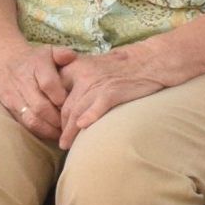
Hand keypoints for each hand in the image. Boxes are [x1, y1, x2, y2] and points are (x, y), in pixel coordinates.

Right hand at [0, 40, 74, 138]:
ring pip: (31, 118)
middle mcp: (24, 82)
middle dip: (57, 118)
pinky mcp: (10, 109)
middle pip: (40, 106)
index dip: (60, 96)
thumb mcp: (47, 51)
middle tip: (71, 124)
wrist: (1, 61)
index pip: (48, 83)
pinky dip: (39, 131)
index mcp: (36, 66)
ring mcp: (15, 97)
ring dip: (49, 129)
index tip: (72, 105)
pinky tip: (52, 133)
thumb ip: (61, 53)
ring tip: (63, 133)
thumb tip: (71, 56)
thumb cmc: (33, 59)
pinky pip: (24, 124)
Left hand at [57, 41, 177, 145]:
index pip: (56, 94)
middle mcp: (83, 74)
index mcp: (75, 67)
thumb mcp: (94, 67)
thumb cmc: (121, 68)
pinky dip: (90, 116)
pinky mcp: (114, 90)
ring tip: (66, 144)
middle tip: (60, 142)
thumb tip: (66, 106)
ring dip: (70, 130)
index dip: (54, 113)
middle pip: (65, 106)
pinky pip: (98, 105)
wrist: (150, 60)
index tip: (54, 126)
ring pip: (77, 110)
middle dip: (61, 127)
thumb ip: (78, 81)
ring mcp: (98, 82)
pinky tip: (84, 126)